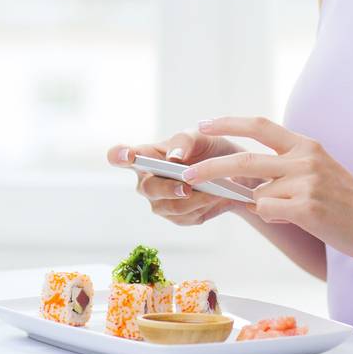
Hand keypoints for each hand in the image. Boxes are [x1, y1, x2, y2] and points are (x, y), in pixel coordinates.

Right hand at [106, 130, 247, 227]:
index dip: (119, 155)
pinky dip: (203, 207)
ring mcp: (160, 201)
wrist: (233, 172)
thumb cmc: (208, 149)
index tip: (129, 155)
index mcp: (145, 156)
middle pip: (147, 188)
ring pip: (169, 207)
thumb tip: (173, 157)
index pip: (119, 156)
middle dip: (167, 188)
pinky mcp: (177, 217)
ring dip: (193, 200)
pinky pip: (186, 217)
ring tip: (215, 191)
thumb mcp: (201, 136)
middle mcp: (147, 181)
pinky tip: (216, 197)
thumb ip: (185, 140)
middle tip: (187, 188)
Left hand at [184, 116, 352, 261]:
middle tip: (187, 175)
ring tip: (291, 211)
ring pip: (258, 194)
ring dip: (263, 206)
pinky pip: (270, 212)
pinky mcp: (307, 207)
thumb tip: (249, 183)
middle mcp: (303, 158)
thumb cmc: (348, 203)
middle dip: (210, 168)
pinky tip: (299, 220)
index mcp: (305, 145)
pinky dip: (274, 217)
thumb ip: (286, 169)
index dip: (227, 123)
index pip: (258, 125)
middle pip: (244, 160)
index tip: (202, 124)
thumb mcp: (318, 172)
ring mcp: (306, 182)